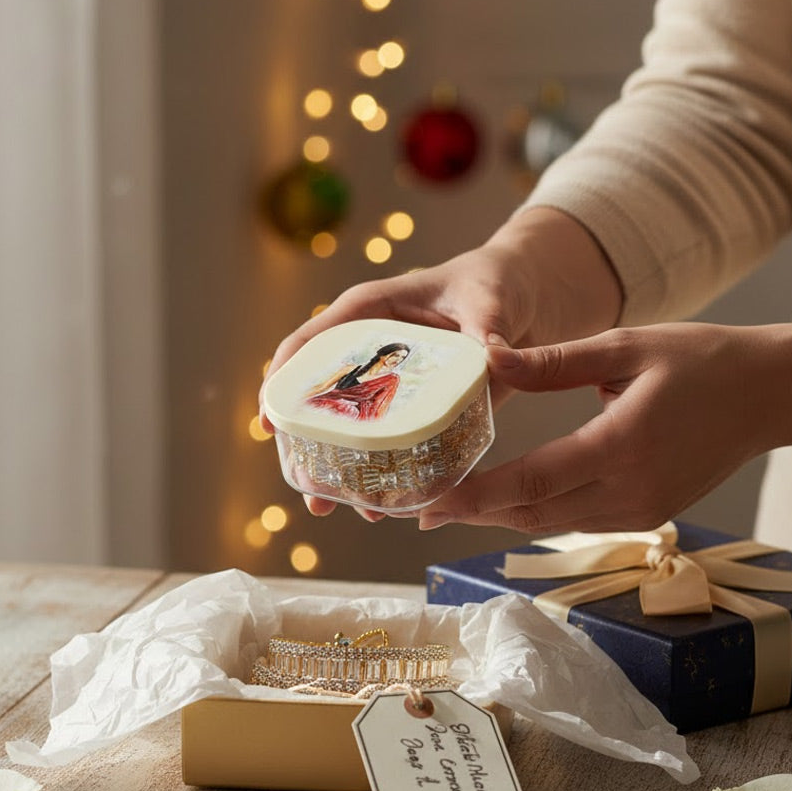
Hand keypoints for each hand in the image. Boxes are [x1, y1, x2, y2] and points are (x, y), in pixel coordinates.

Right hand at [258, 208, 622, 518]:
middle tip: (303, 483)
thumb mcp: (489, 299)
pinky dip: (377, 474)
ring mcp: (386, 383)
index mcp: (369, 311)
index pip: (310, 342)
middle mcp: (367, 350)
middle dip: (302, 442)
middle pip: (316, 396)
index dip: (282, 380)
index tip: (269, 422)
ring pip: (344, 428)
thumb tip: (494, 358)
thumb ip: (488, 328)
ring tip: (329, 507)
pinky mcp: (410, 409)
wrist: (522, 298)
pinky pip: (384, 444)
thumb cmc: (494, 284)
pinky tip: (379, 506)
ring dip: (334, 469)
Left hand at [418, 322, 791, 534]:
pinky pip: (574, 520)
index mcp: (621, 446)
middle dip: (472, 512)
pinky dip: (533, 512)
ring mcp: (640, 510)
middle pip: (532, 512)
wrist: (768, 395)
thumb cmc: (701, 360)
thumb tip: (489, 358)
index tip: (429, 500)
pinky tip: (501, 500)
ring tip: (448, 505)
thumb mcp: (625, 346)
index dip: (475, 495)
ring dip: (498, 516)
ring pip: (550, 522)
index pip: (532, 481)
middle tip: (418, 508)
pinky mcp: (645, 514)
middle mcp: (629, 490)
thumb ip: (553, 362)